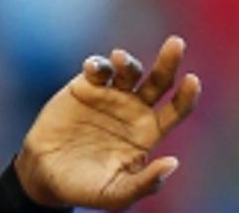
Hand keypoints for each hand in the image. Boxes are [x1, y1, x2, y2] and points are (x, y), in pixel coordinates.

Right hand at [14, 35, 201, 209]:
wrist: (44, 176)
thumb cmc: (84, 187)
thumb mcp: (115, 194)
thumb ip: (144, 183)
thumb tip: (173, 163)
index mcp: (148, 131)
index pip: (177, 109)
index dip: (187, 95)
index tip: (193, 80)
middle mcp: (135, 109)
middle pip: (160, 80)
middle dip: (169, 61)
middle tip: (176, 43)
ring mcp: (112, 95)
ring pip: (129, 70)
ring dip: (128, 62)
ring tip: (120, 59)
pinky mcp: (87, 87)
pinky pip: (97, 69)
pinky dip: (98, 65)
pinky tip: (94, 69)